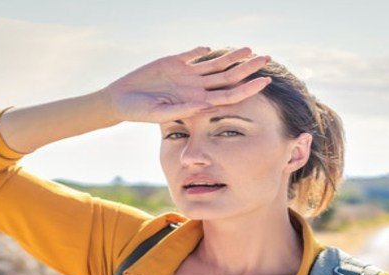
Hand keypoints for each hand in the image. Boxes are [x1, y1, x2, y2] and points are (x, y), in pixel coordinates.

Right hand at [102, 46, 271, 123]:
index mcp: (197, 101)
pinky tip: (212, 47)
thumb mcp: (159, 112)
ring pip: (215, 64)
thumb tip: (203, 105)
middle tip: (267, 58)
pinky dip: (202, 50)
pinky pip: (193, 54)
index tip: (266, 81)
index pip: (229, 95)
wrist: (121, 101)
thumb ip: (182, 109)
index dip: (248, 88)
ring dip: (232, 56)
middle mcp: (196, 87)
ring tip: (249, 49)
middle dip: (248, 68)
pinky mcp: (174, 62)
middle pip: (228, 77)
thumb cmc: (139, 112)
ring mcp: (187, 74)